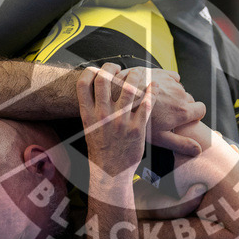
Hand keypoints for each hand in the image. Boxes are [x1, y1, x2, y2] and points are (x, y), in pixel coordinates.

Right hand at [78, 64, 154, 179]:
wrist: (110, 172)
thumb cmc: (101, 148)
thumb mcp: (89, 127)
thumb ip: (92, 108)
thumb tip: (97, 87)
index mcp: (88, 115)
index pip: (83, 84)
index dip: (90, 71)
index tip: (98, 68)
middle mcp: (102, 116)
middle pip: (105, 80)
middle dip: (112, 67)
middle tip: (119, 67)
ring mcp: (120, 122)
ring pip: (128, 88)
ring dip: (135, 75)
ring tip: (139, 72)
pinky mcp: (137, 129)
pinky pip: (146, 104)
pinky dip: (152, 92)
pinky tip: (154, 86)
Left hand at [113, 67, 205, 155]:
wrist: (119, 97)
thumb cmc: (138, 121)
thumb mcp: (159, 137)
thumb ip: (181, 143)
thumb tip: (198, 150)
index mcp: (182, 111)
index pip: (201, 110)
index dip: (195, 115)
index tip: (186, 118)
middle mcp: (180, 95)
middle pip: (189, 99)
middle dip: (181, 105)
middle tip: (166, 113)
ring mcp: (171, 83)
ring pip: (180, 89)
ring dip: (174, 94)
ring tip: (158, 102)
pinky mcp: (162, 73)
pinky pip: (173, 77)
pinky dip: (169, 82)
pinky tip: (157, 89)